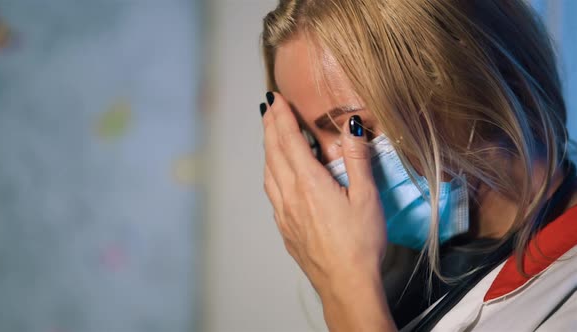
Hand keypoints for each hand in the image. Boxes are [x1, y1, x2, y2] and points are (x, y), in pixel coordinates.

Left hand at [261, 92, 386, 297]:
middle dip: (270, 126)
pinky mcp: (285, 229)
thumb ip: (357, 159)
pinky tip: (278, 174)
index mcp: (309, 184)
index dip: (281, 116)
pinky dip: (271, 173)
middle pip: (273, 153)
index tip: (275, 98)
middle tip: (268, 108)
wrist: (346, 284)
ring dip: (268, 149)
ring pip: (268, 173)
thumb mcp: (366, 197)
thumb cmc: (359, 245)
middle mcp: (290, 196)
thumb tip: (352, 126)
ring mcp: (284, 214)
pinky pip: (272, 192)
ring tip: (270, 135)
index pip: (288, 140)